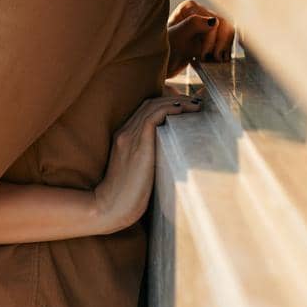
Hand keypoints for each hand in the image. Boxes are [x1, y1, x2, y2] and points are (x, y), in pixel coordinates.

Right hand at [93, 93, 203, 231]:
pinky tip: (183, 110)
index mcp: (123, 137)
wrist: (110, 208)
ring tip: (196, 105)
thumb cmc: (127, 197)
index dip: (166, 103)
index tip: (185, 105)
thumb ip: (150, 158)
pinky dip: (169, 109)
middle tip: (195, 102)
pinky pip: (153, 117)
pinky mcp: (137, 145)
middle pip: (150, 103)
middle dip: (175, 98)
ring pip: (153, 107)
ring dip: (177, 102)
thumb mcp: (138, 171)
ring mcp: (129, 137)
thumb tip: (174, 154)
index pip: (145, 109)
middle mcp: (125, 132)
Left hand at [165, 0, 234, 76]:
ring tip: (213, 60)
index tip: (203, 55)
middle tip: (212, 59)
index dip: (211, 39)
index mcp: (190, 7)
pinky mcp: (209, 38)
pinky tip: (214, 60)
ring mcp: (205, 26)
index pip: (213, 21)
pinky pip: (224, 42)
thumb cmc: (162, 50)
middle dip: (220, 44)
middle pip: (223, 26)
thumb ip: (193, 25)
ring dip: (223, 49)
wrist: (158, 67)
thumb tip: (214, 21)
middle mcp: (199, 13)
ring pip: (227, 34)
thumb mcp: (176, 37)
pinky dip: (222, 52)